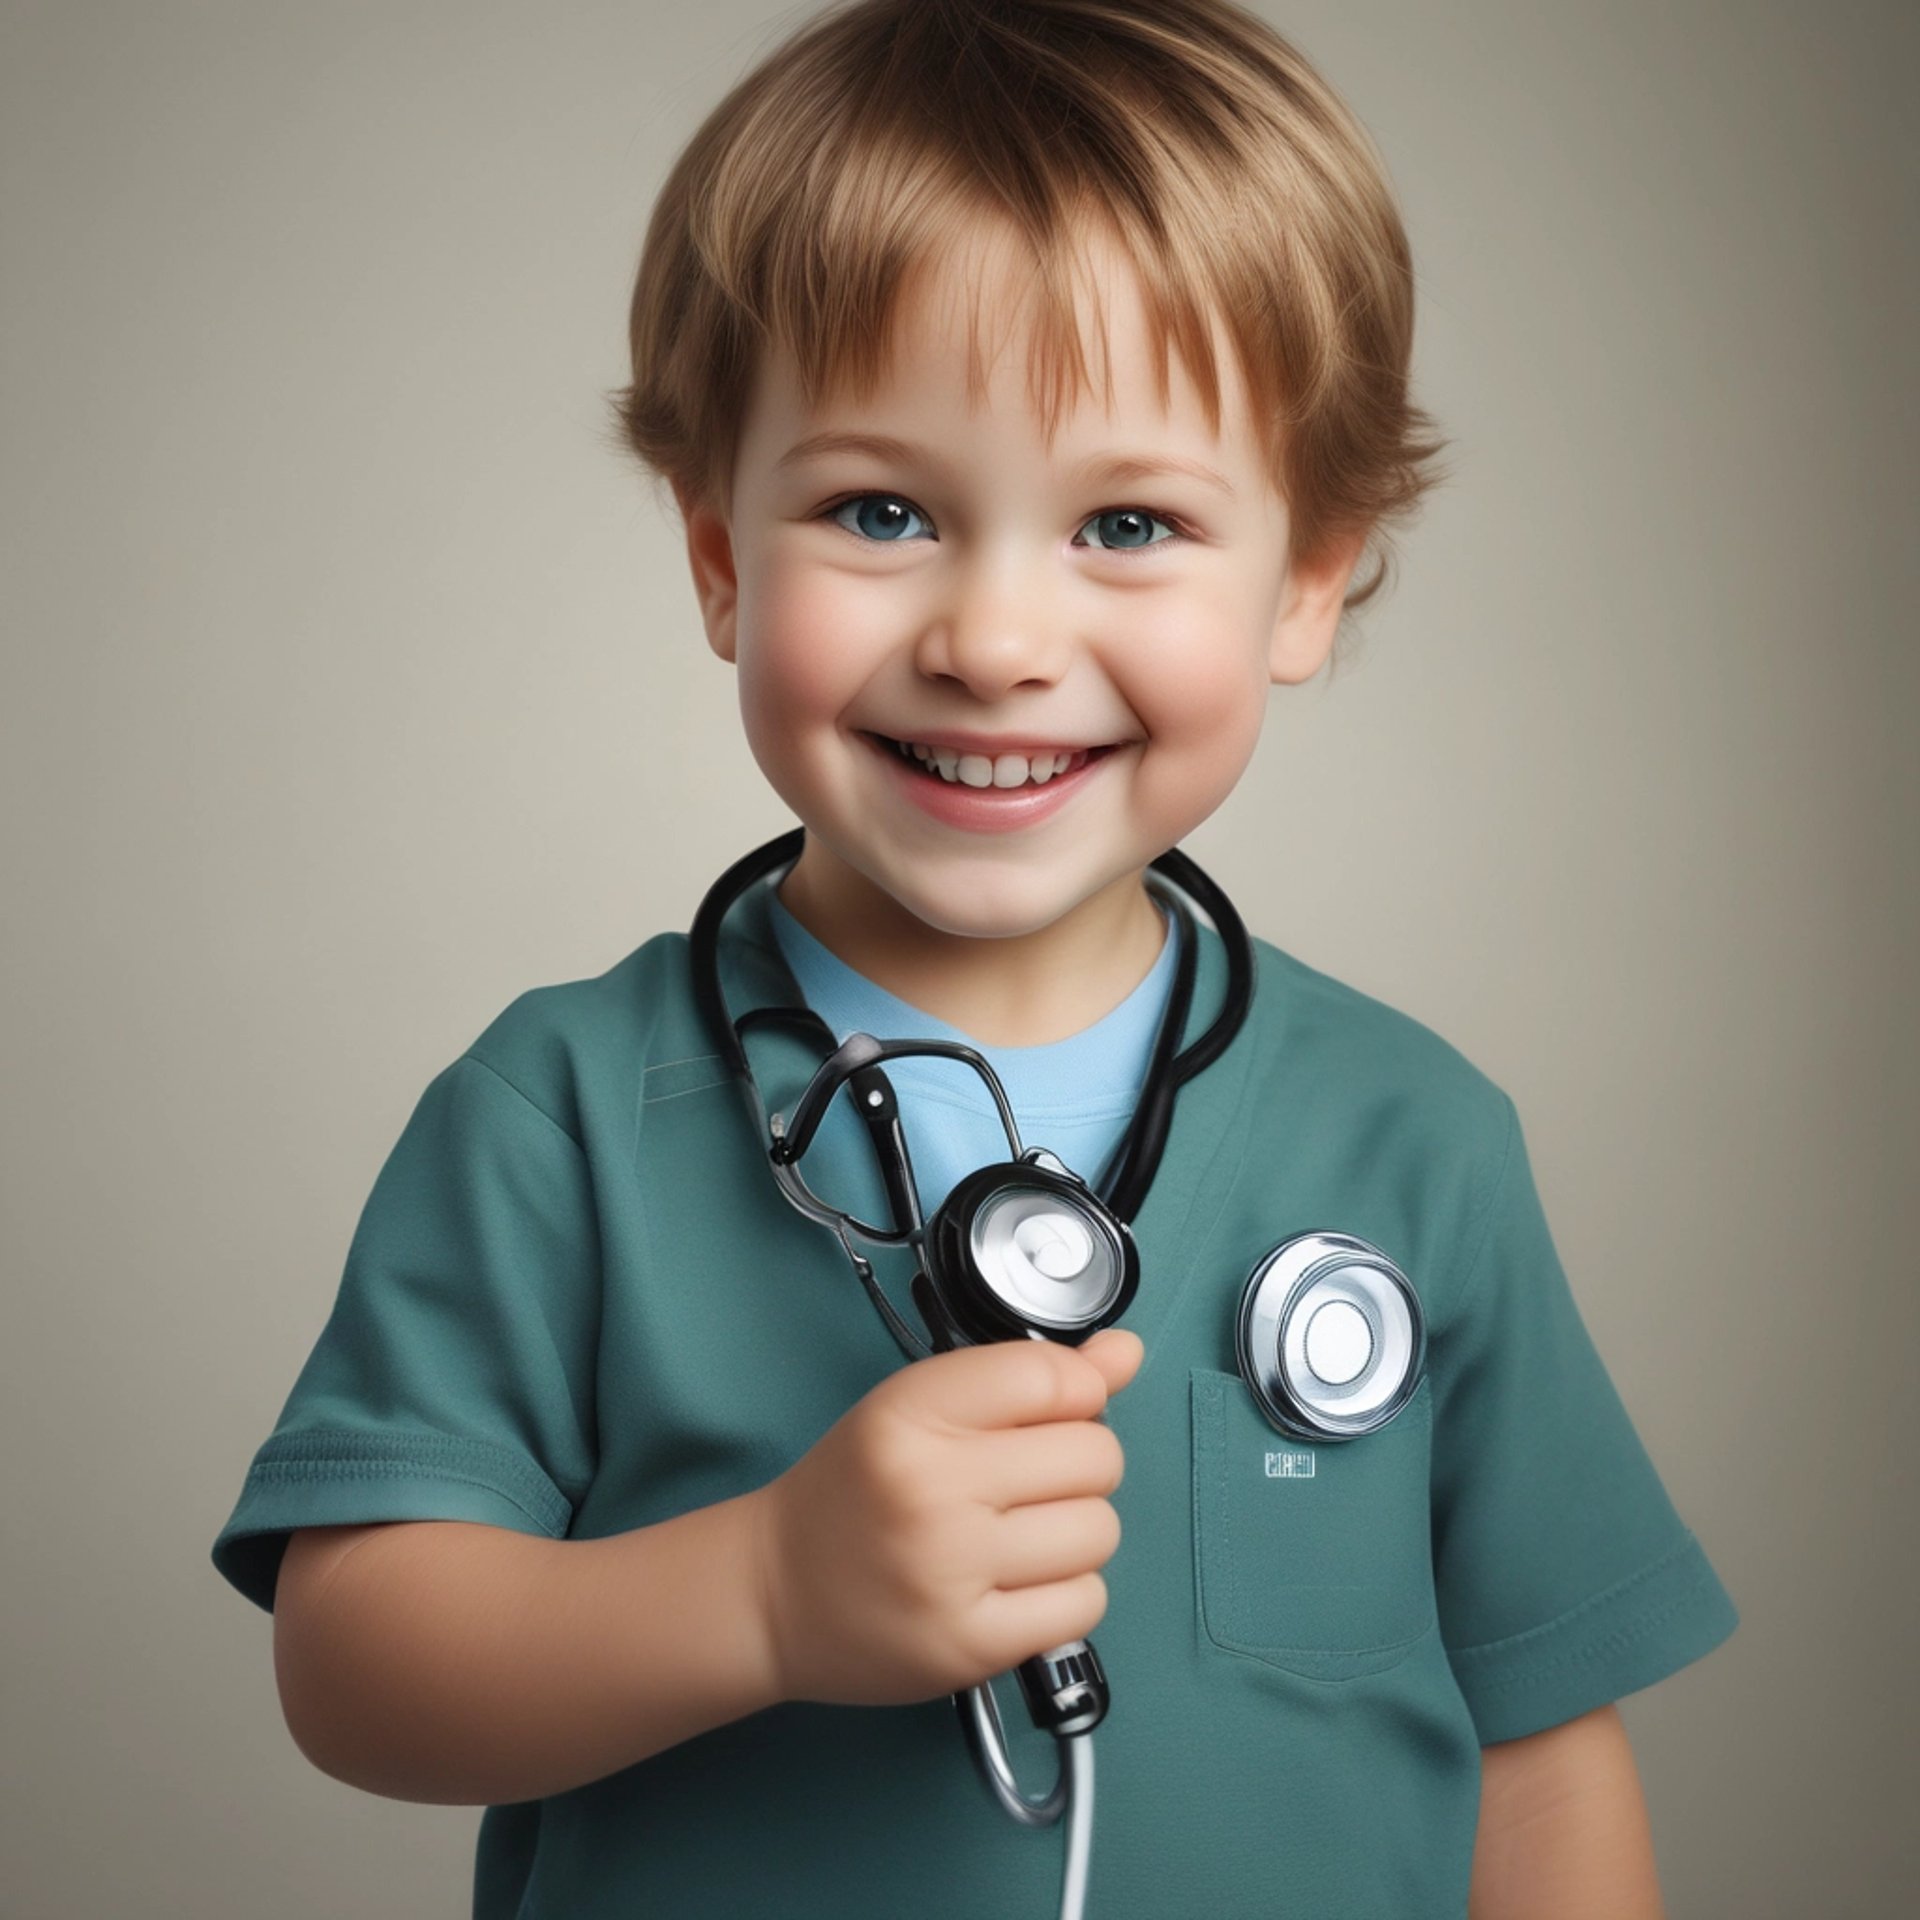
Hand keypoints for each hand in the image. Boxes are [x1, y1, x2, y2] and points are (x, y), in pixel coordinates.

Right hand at [749, 1327, 1143, 1707]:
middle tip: (1026, 1481)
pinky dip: (1067, 1592)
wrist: (774, 1592)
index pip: (1052, 1377)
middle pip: (1095, 1455)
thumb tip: (1125, 1353)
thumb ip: (1029, 1376)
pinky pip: (1085, 1603)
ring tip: (1020, 1534)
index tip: (1053, 1410)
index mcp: (913, 1413)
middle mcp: (931, 1489)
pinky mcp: (971, 1646)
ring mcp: (951, 1573)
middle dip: (1078, 1464)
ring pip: (1100, 1531)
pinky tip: (1017, 1582)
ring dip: (1076, 1531)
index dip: (1076, 1391)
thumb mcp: (922, 1406)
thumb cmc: (856, 1489)